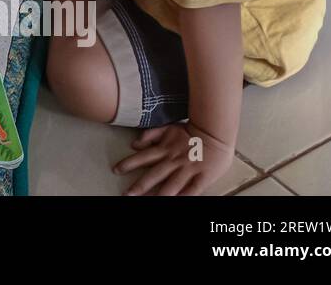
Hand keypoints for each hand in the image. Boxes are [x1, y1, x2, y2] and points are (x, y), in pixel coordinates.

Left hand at [114, 122, 233, 195]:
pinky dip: (184, 197)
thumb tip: (134, 144)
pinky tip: (176, 202)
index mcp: (165, 149)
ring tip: (147, 202)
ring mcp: (188, 169)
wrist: (214, 132)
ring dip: (159, 195)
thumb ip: (150, 134)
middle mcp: (174, 161)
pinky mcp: (202, 177)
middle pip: (154, 175)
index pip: (143, 157)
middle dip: (139, 186)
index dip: (129, 163)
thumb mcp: (167, 128)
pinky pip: (192, 190)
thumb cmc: (189, 132)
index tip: (116, 170)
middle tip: (126, 194)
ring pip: (171, 185)